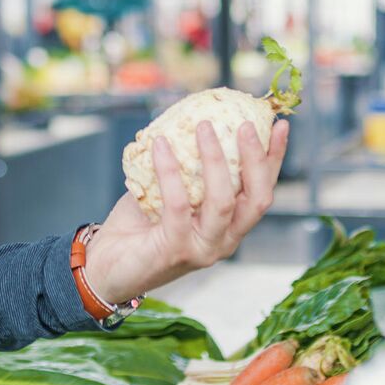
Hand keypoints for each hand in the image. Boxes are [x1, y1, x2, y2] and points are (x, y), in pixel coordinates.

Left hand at [83, 118, 288, 305]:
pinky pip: (178, 204)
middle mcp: (225, 240)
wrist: (104, 267)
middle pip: (257, 199)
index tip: (280, 125)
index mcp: (230, 226)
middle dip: (256, 159)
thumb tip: (191, 117)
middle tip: (245, 125)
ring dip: (215, 160)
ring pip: (223, 201)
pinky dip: (170, 171)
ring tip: (203, 127)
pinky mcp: (176, 251)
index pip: (262, 190)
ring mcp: (203, 249)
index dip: (274, 158)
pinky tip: (160, 144)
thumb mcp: (168, 191)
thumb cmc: (138, 225)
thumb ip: (186, 167)